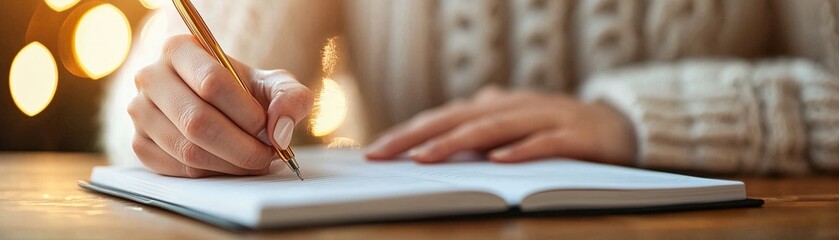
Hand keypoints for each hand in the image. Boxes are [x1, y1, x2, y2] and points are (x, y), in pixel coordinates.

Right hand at [129, 35, 313, 177]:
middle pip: (197, 120)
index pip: (212, 82)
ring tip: (255, 161)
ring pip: (187, 150)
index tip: (268, 128)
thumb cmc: (248, 92)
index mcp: (180, 49)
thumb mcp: (276, 85)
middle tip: (267, 156)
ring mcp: (139, 112)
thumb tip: (279, 132)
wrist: (222, 106)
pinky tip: (230, 165)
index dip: (246, 113)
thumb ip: (290, 99)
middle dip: (241, 147)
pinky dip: (212, 173)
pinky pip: (178, 169)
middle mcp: (151, 76)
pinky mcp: (139, 143)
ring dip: (230, 164)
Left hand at [366, 86, 636, 164]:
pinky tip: (498, 160)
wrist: (619, 125)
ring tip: (424, 159)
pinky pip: (545, 144)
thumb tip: (432, 144)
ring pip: (494, 128)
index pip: (443, 118)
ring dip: (457, 143)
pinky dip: (521, 151)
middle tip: (383, 155)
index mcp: (495, 105)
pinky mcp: (575, 135)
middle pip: (458, 120)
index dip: (408, 133)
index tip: (375, 152)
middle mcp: (515, 106)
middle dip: (417, 137)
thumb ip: (478, 130)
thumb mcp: (511, 127)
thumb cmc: (554, 131)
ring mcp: (545, 118)